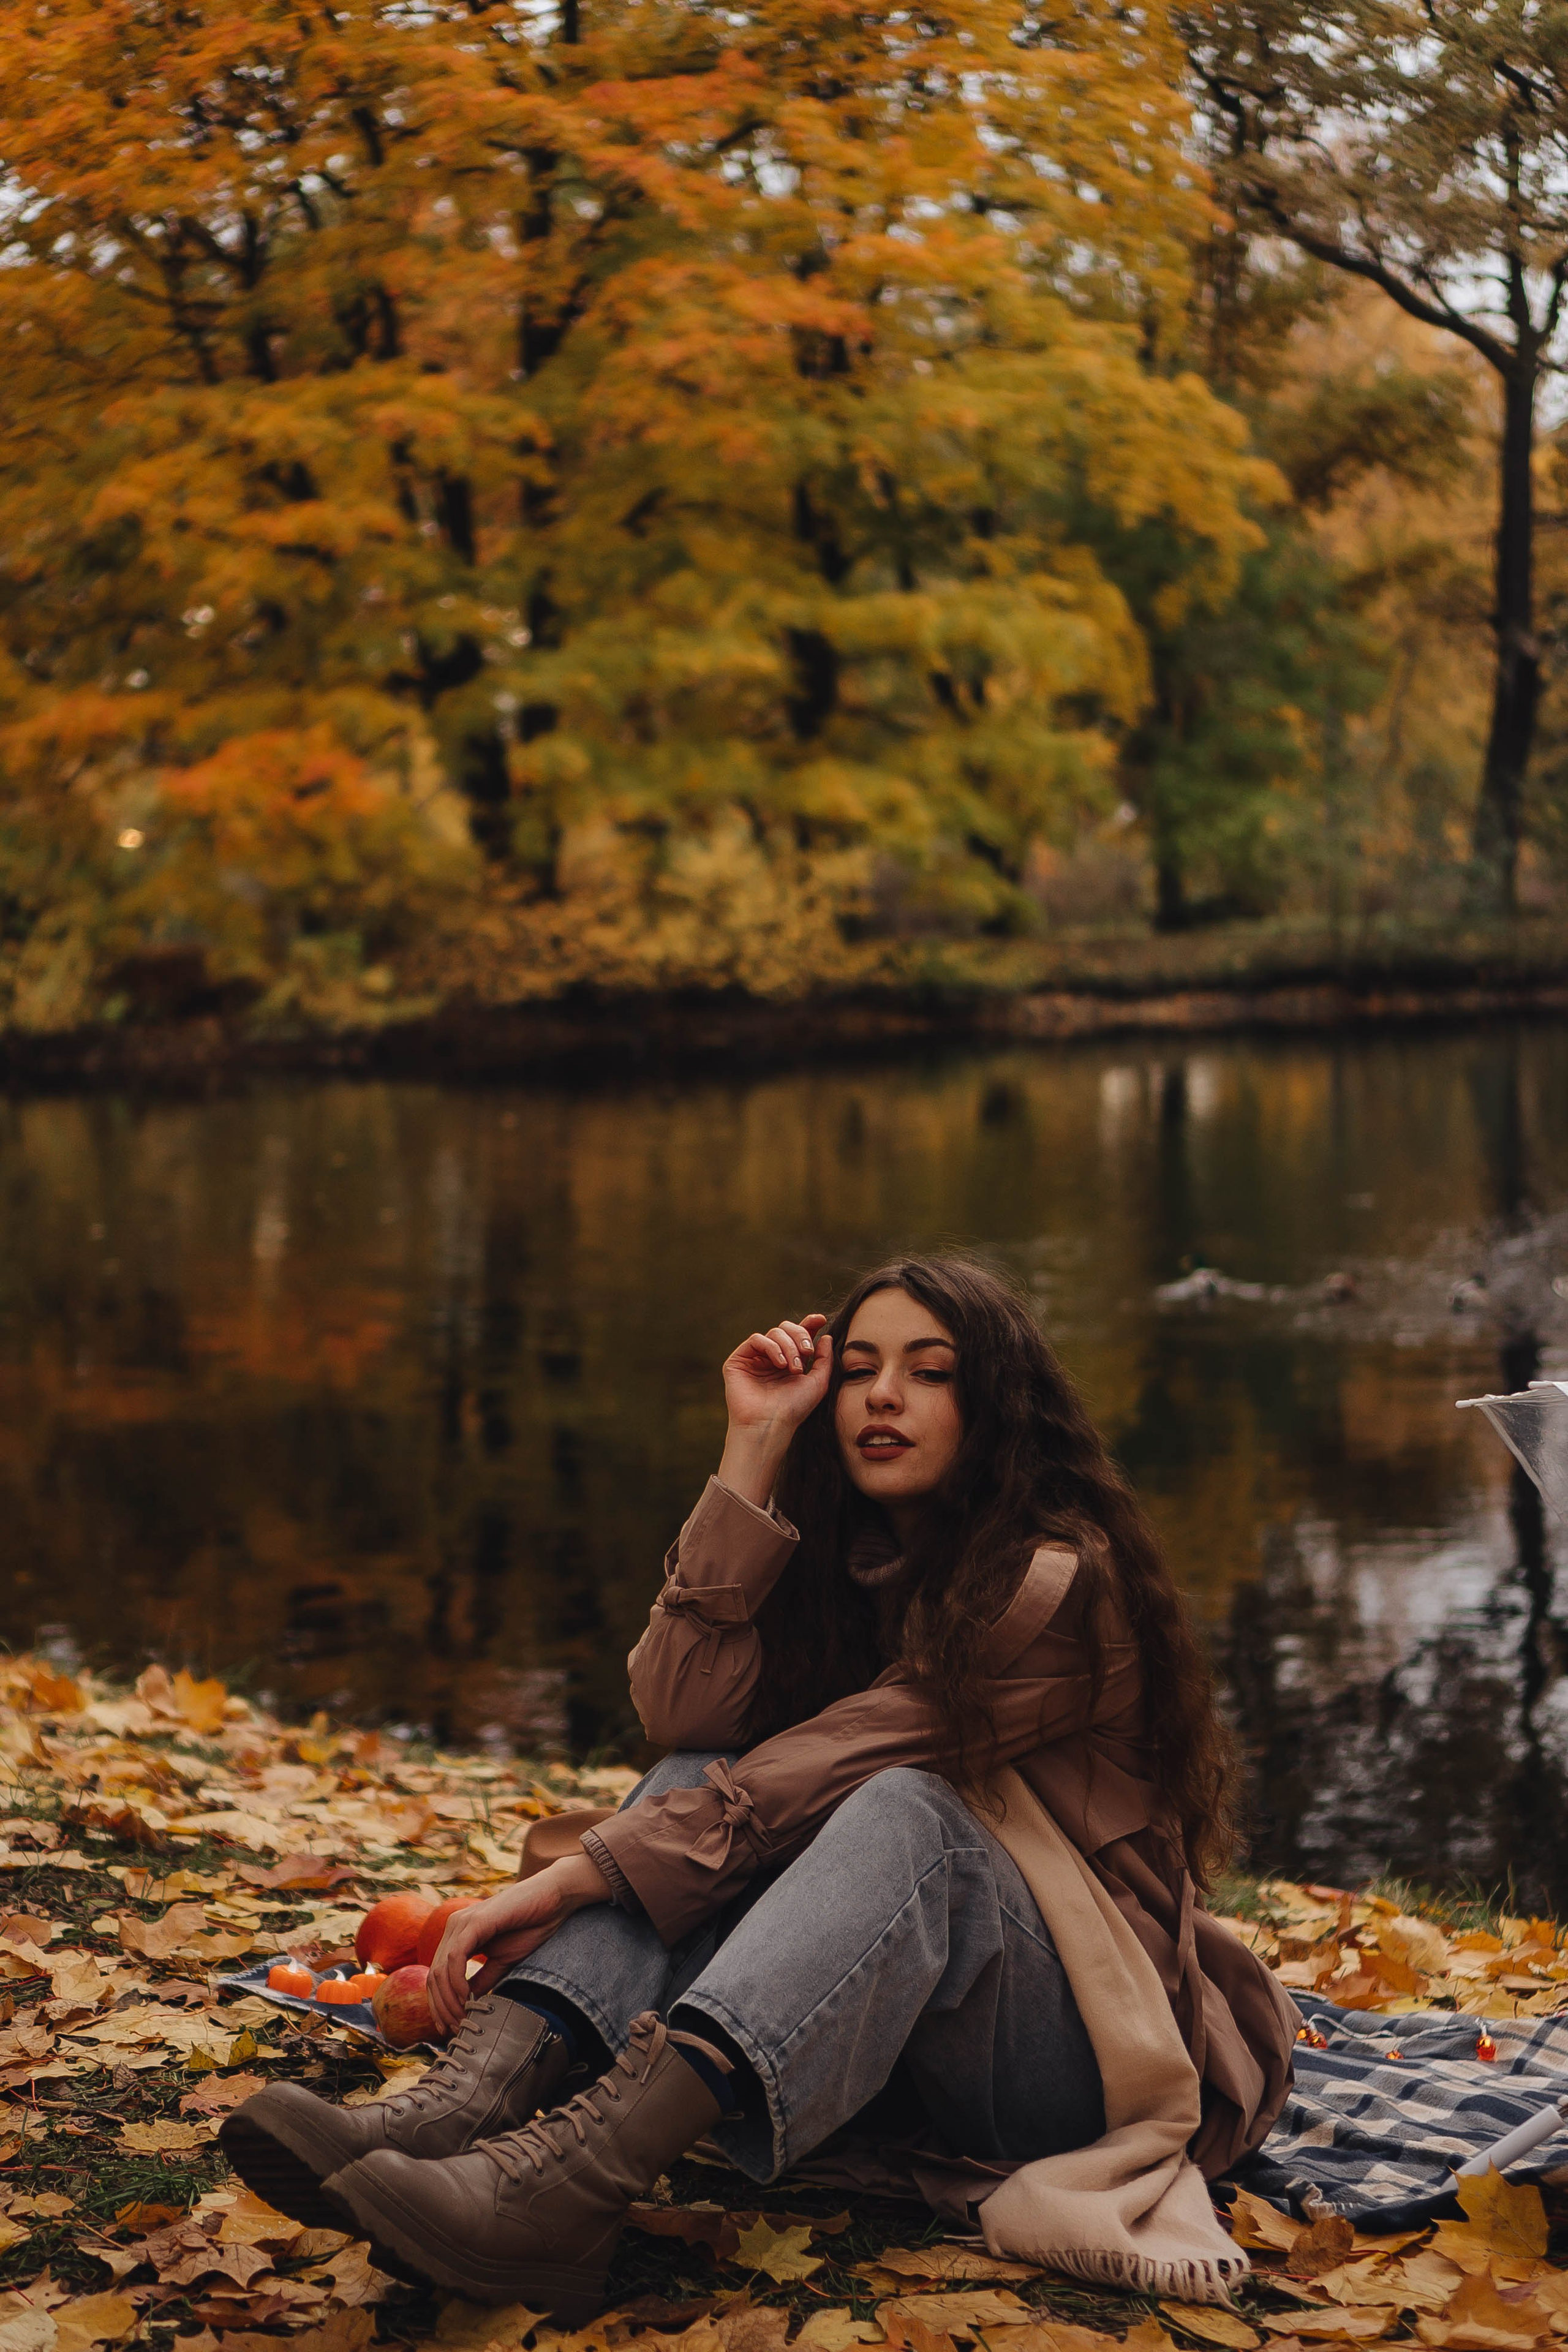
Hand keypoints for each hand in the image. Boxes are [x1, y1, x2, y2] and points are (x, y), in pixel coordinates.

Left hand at [426, 1852, 608, 2037]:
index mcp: (458, 1935)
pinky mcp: (475, 1921)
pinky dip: (457, 1982)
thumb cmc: (531, 1926)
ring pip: (440, 1969)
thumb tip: (465, 2005)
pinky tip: (467, 1998)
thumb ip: (482, 1979)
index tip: (449, 2028)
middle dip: (441, 2008)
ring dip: (449, 2000)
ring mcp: (462, 1922)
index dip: (439, 2005)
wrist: (553, 1898)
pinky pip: (455, 1957)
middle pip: (433, 1976)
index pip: (436, 1975)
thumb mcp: (502, 1961)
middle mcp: (454, 1927)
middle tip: (455, 2029)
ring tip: (463, 2018)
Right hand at [718, 1313, 831, 1506]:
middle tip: (808, 1353)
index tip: (821, 1320)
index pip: (798, 1336)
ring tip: (794, 1368)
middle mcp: (772, 1358)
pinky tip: (779, 1364)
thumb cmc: (794, 1408)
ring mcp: (755, 1358)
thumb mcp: (818, 1382)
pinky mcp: (739, 1360)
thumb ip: (824, 1358)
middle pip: (786, 1328)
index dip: (809, 1324)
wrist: (771, 1424)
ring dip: (788, 1346)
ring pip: (773, 1332)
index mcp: (790, 1362)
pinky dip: (771, 1347)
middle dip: (800, 1336)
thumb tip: (826, 1336)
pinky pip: (756, 1339)